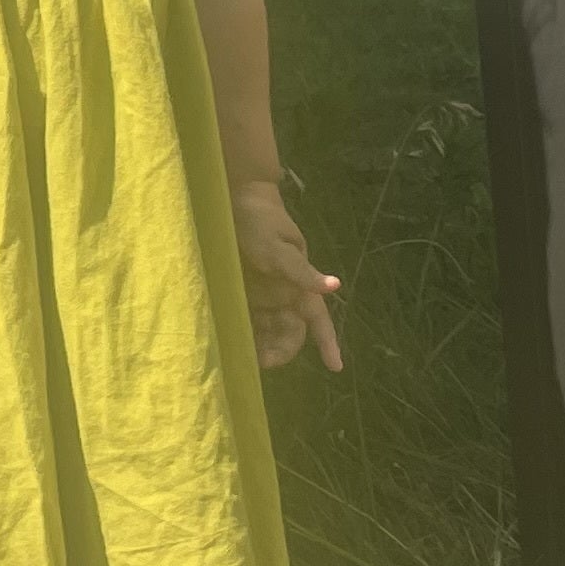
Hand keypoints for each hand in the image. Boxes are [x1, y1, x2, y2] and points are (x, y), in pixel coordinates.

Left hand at [233, 178, 342, 371]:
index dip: (328, 343)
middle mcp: (282, 295)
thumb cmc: (262, 222)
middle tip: (262, 363)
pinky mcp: (239, 290)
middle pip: (288, 332)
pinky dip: (241, 331)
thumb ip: (302, 271)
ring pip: (265, 329)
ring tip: (244, 360)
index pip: (318, 321)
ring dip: (259, 345)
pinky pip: (244, 317)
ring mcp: (260, 294)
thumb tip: (334, 286)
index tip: (335, 367)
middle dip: (280, 351)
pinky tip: (229, 343)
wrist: (233, 198)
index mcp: (299, 287)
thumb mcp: (281, 248)